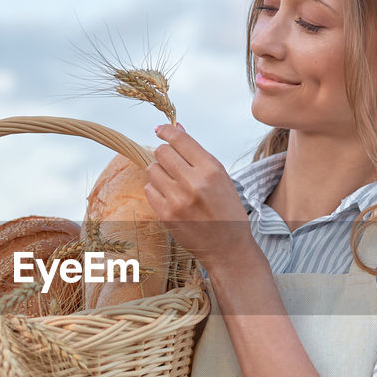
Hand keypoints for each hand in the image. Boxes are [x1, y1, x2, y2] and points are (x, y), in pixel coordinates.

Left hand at [145, 122, 256, 275]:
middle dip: (164, 153)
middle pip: (162, 152)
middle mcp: (193, 182)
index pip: (180, 139)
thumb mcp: (221, 178)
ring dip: (159, 171)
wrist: (227, 247)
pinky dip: (156, 189)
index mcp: (211, 169)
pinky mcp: (166, 215)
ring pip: (152, 169)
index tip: (160, 129)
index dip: (166, 131)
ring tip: (172, 182)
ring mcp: (177, 200)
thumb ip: (197, 154)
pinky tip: (169, 196)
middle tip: (171, 162)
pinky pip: (149, 190)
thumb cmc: (227, 211)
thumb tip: (176, 128)